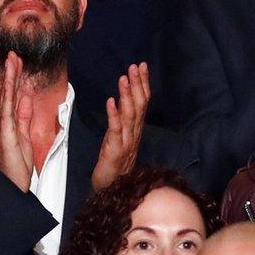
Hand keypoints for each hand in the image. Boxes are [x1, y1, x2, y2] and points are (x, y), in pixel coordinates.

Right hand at [0, 52, 33, 192]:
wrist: (11, 188)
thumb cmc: (16, 167)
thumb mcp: (25, 138)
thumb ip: (24, 118)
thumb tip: (25, 98)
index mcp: (9, 124)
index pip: (13, 97)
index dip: (15, 79)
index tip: (18, 62)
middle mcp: (2, 124)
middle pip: (8, 94)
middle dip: (11, 73)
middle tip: (14, 54)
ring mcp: (2, 130)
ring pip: (6, 99)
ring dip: (9, 80)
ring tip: (12, 62)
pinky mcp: (5, 138)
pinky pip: (8, 114)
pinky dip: (9, 100)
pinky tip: (12, 88)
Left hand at [92, 63, 150, 189]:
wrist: (111, 187)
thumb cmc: (114, 162)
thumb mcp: (120, 137)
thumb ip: (123, 120)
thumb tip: (122, 99)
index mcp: (136, 129)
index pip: (143, 102)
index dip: (143, 84)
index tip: (142, 67)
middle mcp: (135, 134)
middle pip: (140, 105)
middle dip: (138, 84)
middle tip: (135, 66)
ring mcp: (126, 142)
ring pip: (130, 115)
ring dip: (127, 95)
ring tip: (124, 78)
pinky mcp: (115, 149)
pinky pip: (116, 129)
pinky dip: (114, 114)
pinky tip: (111, 101)